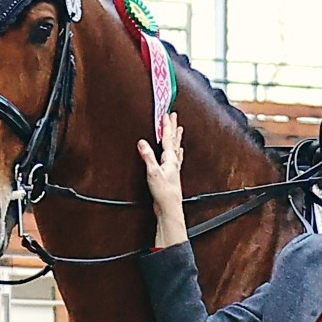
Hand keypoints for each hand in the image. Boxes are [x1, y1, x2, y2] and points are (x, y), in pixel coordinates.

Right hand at [136, 113, 189, 248]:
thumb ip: (147, 156)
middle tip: (174, 116)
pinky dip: (176, 151)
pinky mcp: (172, 174)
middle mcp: (174, 162)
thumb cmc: (163, 192)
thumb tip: (142, 142)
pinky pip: (176, 157)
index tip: (166, 114)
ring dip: (176, 137)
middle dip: (173, 127)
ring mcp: (174, 168)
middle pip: (174, 141)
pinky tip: (178, 152)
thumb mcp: (152, 173)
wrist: (169, 208)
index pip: (167, 138)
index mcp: (170, 159)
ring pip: (176, 148)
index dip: (166, 126)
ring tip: (179, 128)